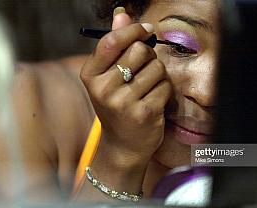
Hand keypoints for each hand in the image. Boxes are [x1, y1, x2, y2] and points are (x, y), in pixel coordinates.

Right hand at [80, 13, 171, 167]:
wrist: (123, 145)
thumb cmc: (117, 106)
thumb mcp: (108, 77)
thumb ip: (115, 44)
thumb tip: (122, 13)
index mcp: (90, 75)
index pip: (112, 41)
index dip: (133, 31)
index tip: (146, 30)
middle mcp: (103, 89)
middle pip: (140, 51)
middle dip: (149, 56)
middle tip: (145, 70)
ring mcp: (123, 103)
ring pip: (157, 68)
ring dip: (159, 75)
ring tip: (148, 89)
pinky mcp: (144, 113)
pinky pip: (166, 86)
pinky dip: (165, 91)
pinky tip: (155, 102)